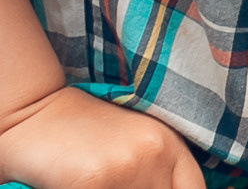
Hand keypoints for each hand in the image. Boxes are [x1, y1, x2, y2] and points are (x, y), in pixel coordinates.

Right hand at [0, 86, 204, 188]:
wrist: (33, 110)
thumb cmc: (80, 132)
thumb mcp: (132, 144)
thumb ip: (155, 171)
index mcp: (171, 144)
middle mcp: (157, 153)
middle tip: (118, 184)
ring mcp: (127, 167)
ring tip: (98, 181)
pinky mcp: (94, 181)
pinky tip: (76, 185)